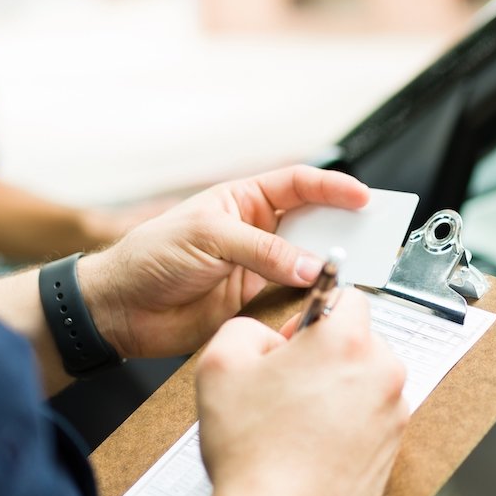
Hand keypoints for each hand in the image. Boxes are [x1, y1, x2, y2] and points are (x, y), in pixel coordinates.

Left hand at [78, 166, 367, 358]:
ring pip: (309, 263)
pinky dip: (312, 301)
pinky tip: (325, 301)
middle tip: (374, 236)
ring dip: (331, 267)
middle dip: (344, 228)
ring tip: (355, 271)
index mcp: (245, 201)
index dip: (334, 188)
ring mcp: (260, 268)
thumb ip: (262, 251)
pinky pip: (295, 298)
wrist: (121, 309)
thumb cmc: (151, 257)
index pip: (299, 185)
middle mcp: (258, 232)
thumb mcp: (208, 239)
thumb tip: (310, 266)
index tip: (363, 198)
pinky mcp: (257, 303)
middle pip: (314, 224)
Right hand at [194, 290, 407, 495]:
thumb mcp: (219, 366)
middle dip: (326, 356)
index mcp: (346, 341)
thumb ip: (245, 329)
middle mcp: (382, 371)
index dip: (312, 315)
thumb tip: (267, 336)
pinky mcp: (395, 447)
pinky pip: (373, 418)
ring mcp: (394, 412)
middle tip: (287, 387)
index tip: (292, 342)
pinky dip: (349, 424)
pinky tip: (315, 446)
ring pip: (367, 381)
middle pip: (359, 341)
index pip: (346, 296)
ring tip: (298, 423)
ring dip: (339, 390)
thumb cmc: (252, 452)